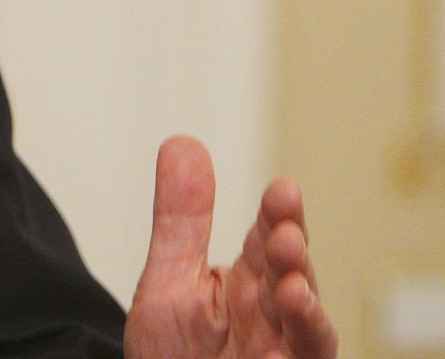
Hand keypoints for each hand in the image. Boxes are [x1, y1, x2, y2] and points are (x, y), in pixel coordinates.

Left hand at [125, 136, 337, 358]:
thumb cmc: (174, 354)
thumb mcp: (169, 281)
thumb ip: (181, 220)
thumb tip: (183, 142)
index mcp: (250, 285)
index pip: (270, 241)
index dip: (278, 216)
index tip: (284, 189)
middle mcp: (275, 320)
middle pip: (295, 283)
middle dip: (293, 259)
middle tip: (284, 236)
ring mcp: (283, 356)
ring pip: (309, 337)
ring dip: (306, 314)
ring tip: (294, 290)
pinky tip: (276, 358)